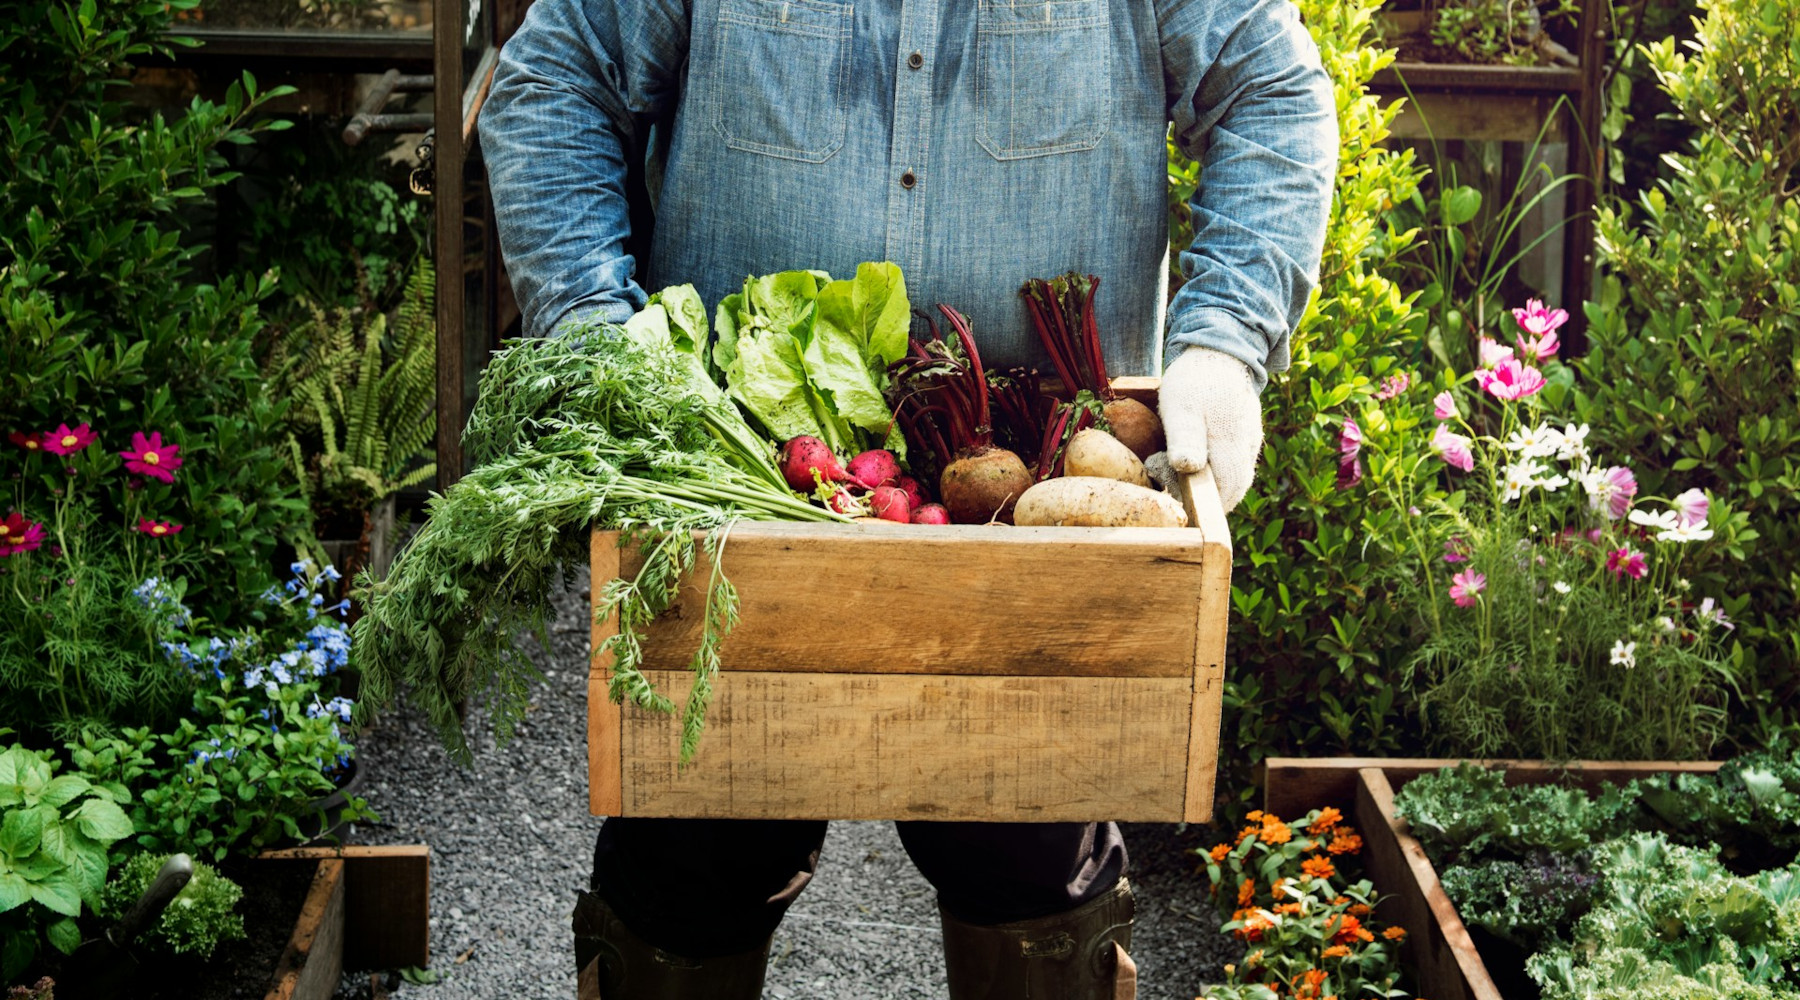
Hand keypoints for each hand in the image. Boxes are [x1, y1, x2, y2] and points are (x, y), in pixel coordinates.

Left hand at [1157, 348, 1262, 511]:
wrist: (1220, 350)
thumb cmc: (1195, 380)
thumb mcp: (1180, 407)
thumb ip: (1186, 439)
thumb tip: (1189, 469)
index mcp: (1232, 444)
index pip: (1225, 493)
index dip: (1202, 504)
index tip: (1174, 496)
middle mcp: (1247, 448)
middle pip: (1233, 490)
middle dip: (1205, 499)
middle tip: (1174, 488)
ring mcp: (1250, 442)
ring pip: (1236, 478)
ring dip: (1211, 486)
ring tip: (1180, 474)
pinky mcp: (1248, 435)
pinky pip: (1235, 463)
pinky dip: (1217, 470)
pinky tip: (1196, 460)